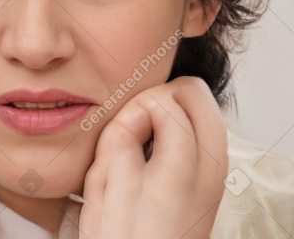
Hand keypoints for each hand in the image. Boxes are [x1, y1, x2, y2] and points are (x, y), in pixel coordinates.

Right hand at [78, 76, 227, 238]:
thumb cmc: (120, 238)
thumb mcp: (104, 186)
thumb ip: (120, 137)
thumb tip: (137, 112)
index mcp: (180, 173)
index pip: (168, 105)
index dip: (138, 106)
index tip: (123, 127)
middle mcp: (210, 169)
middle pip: (198, 94)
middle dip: (165, 95)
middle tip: (139, 119)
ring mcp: (216, 174)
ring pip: (206, 109)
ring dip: (174, 108)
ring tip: (146, 133)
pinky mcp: (213, 179)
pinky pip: (204, 130)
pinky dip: (182, 123)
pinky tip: (158, 145)